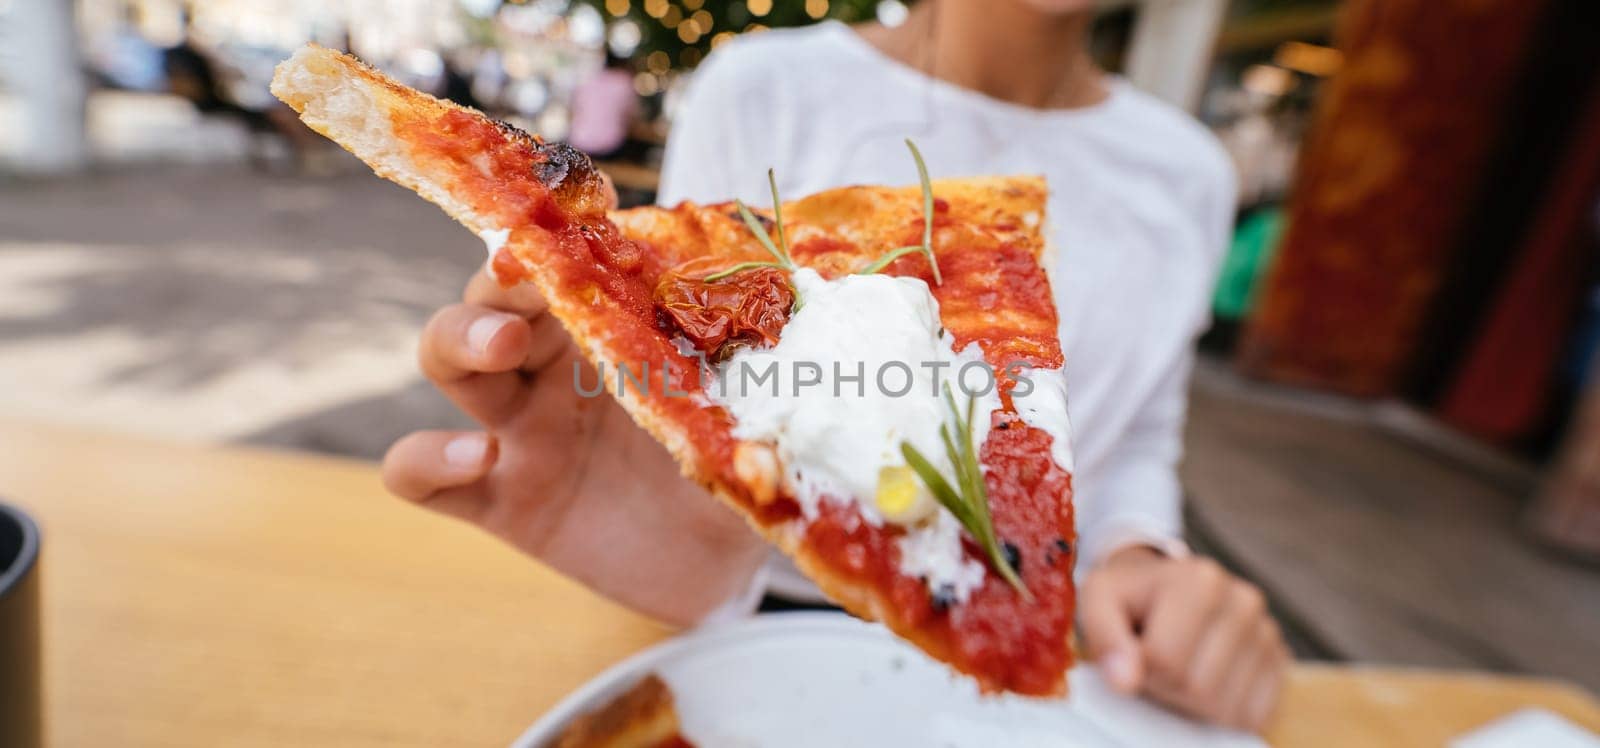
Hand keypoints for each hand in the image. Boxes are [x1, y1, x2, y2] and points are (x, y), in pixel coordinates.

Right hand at [380, 234, 766, 625]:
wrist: (723, 568)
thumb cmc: (736, 472)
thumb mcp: (752, 417)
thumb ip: (754, 379)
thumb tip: (791, 332)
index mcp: (615, 329)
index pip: (571, 262)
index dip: (567, 226)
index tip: (590, 200)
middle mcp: (556, 367)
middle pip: (492, 295)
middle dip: (500, 279)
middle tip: (527, 283)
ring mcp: (520, 430)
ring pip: (446, 356)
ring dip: (457, 337)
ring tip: (501, 350)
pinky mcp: (500, 500)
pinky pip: (420, 474)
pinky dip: (428, 459)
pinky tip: (477, 460)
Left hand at [1079, 547, 1288, 730]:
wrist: (1161, 590)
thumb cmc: (1129, 598)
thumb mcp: (1099, 601)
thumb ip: (1105, 638)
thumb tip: (1126, 680)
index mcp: (1202, 580)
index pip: (1166, 661)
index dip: (1138, 668)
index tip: (1132, 648)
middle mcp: (1245, 602)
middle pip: (1198, 688)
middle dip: (1165, 687)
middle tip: (1153, 660)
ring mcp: (1268, 633)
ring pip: (1226, 709)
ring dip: (1191, 704)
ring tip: (1177, 667)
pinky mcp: (1281, 663)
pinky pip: (1253, 717)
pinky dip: (1221, 713)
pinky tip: (1204, 679)